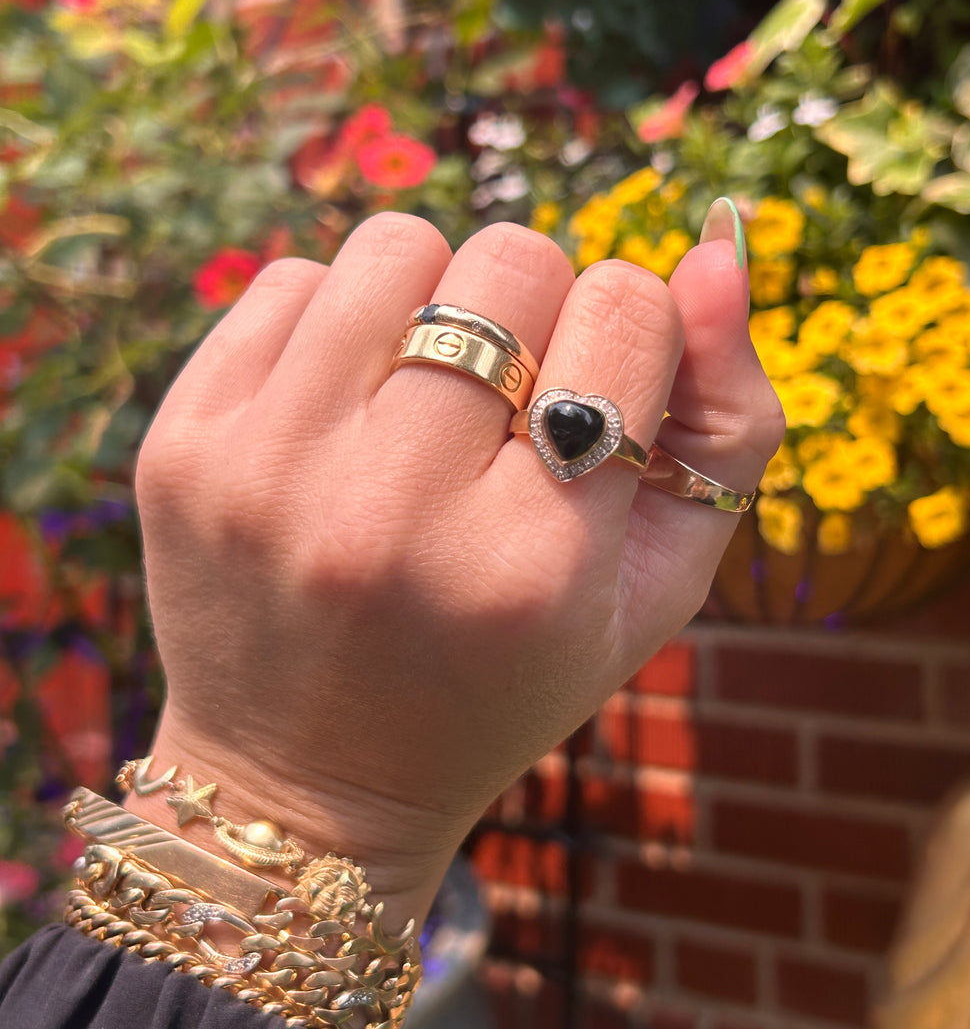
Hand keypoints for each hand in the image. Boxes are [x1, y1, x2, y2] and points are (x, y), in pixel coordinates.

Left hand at [127, 209, 781, 926]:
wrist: (306, 783)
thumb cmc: (509, 679)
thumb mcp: (655, 591)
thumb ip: (727, 423)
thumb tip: (716, 247)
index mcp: (532, 563)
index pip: (624, 310)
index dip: (631, 336)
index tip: (597, 398)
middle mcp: (391, 513)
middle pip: (510, 259)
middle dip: (535, 313)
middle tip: (508, 405)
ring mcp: (269, 473)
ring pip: (396, 246)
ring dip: (435, 302)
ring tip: (425, 396)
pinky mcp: (184, 447)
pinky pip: (289, 280)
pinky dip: (339, 324)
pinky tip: (345, 414)